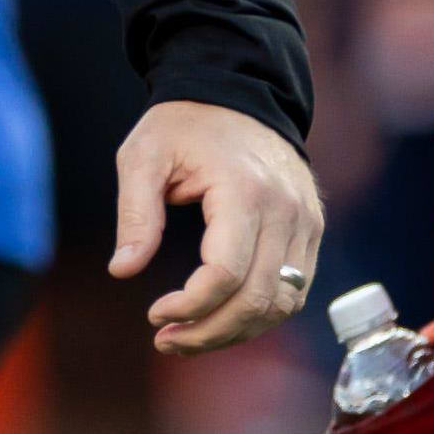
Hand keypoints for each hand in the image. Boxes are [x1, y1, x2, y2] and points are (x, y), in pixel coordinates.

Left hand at [112, 99, 323, 353]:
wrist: (239, 92)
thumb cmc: (184, 125)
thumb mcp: (143, 156)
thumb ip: (135, 214)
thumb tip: (122, 271)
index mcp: (244, 190)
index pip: (226, 274)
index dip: (190, 307)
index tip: (154, 314)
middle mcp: (285, 211)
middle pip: (257, 300)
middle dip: (209, 333)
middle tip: (166, 340)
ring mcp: (305, 222)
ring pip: (281, 305)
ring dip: (236, 333)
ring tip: (189, 338)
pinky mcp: (311, 230)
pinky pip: (293, 291)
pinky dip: (259, 315)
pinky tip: (221, 319)